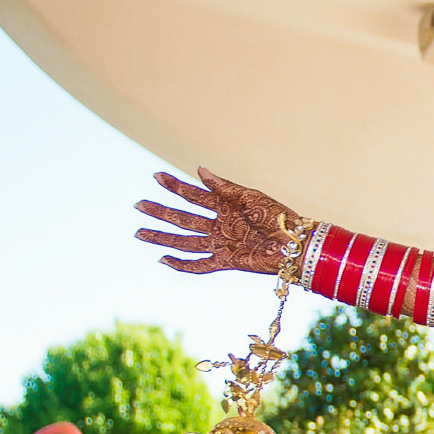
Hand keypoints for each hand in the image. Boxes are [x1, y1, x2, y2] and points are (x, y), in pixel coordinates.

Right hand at [135, 168, 306, 277]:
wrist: (294, 242)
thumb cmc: (277, 216)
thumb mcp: (249, 196)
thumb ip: (222, 186)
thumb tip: (198, 169)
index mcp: (225, 205)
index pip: (193, 194)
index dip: (175, 186)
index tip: (156, 177)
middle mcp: (219, 224)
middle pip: (183, 218)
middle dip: (161, 212)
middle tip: (138, 205)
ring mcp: (220, 243)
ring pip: (184, 241)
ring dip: (162, 237)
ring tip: (140, 233)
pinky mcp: (226, 261)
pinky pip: (199, 265)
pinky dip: (181, 264)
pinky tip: (163, 260)